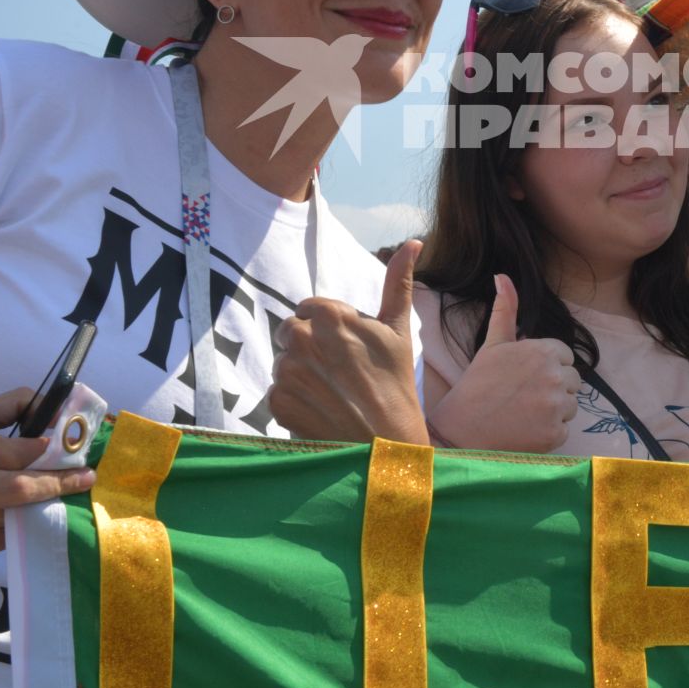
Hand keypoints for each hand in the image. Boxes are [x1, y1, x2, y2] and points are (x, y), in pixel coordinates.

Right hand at [0, 387, 97, 565]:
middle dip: (56, 485)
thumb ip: (1, 408)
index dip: (40, 450)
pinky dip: (14, 528)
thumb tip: (44, 402)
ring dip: (41, 509)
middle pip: (13, 491)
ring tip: (66, 496)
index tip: (66, 447)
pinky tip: (30, 516)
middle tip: (86, 478)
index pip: (6, 453)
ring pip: (7, 520)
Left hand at [268, 240, 426, 444]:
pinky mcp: (277, 403)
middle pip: (291, 333)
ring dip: (301, 375)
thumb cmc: (396, 385)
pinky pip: (275, 392)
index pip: (308, 309)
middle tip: (339, 373)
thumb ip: (396, 283)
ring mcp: (288, 372)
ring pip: (284, 363)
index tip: (345, 349)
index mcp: (330, 316)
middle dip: (309, 348)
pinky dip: (293, 401)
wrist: (387, 445)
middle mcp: (303, 339)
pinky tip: (320, 410)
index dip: (327, 328)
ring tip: (332, 394)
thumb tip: (412, 242)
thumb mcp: (398, 330)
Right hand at [428, 275, 581, 452]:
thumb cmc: (477, 385)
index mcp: (543, 351)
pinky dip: (549, 433)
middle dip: (553, 388)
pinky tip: (525, 430)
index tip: (525, 378)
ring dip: (553, 411)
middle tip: (523, 397)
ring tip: (523, 414)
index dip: (546, 367)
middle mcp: (554, 376)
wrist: (461, 430)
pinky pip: (565, 430)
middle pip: (573, 381)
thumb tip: (503, 275)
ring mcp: (556, 407)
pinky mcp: (556, 434)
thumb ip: (505, 309)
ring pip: (571, 406)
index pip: (565, 357)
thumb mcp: (493, 344)